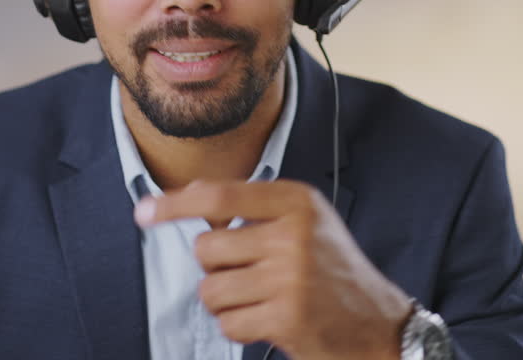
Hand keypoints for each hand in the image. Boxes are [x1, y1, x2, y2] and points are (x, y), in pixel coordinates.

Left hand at [135, 179, 413, 359]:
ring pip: (211, 290)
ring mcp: (290, 277)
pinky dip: (240, 327)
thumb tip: (182, 204)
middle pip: (206, 249)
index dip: (174, 203)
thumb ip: (253, 211)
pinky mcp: (286, 318)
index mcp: (296, 201)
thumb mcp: (304, 221)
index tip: (143, 212)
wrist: (379, 322)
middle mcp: (293, 234)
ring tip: (260, 300)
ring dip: (226, 302)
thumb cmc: (331, 269)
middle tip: (250, 275)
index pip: (219, 196)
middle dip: (216, 268)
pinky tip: (268, 322)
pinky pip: (228, 323)